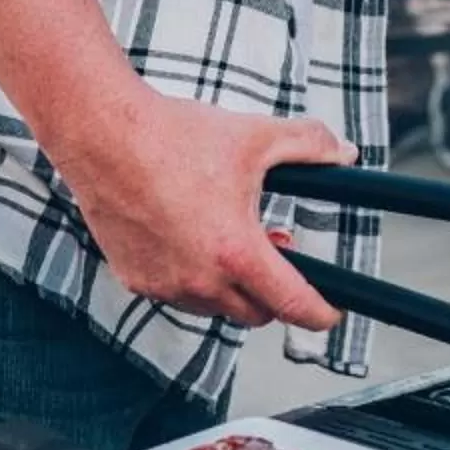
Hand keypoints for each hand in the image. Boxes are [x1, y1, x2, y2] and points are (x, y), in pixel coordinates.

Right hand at [43, 85, 352, 330]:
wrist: (105, 135)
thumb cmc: (173, 137)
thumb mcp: (255, 137)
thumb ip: (310, 145)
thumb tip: (344, 154)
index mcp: (235, 251)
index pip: (291, 303)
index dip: (320, 313)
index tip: (330, 314)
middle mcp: (199, 280)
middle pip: (255, 314)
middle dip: (272, 292)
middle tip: (274, 249)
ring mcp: (163, 285)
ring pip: (214, 307)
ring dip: (231, 287)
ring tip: (231, 240)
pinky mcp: (135, 280)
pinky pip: (177, 294)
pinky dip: (193, 279)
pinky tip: (191, 239)